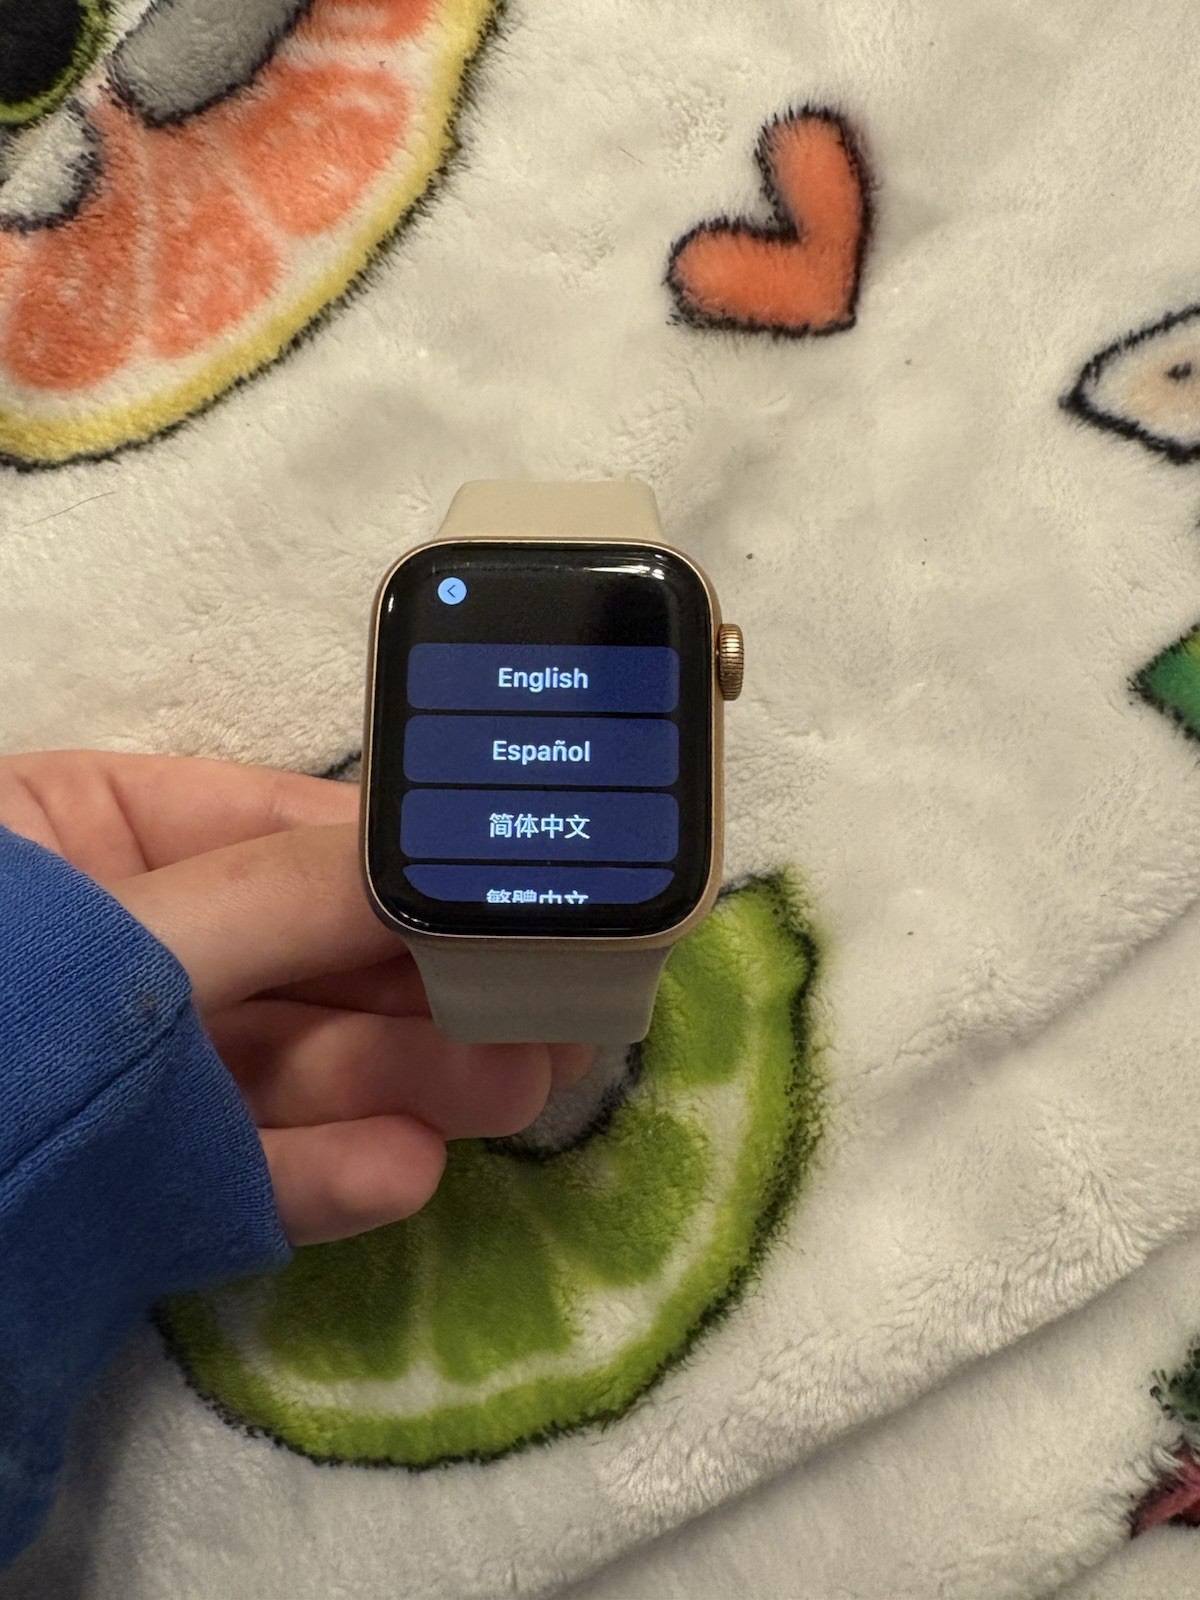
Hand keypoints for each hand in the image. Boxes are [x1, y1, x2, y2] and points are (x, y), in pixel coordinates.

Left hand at [0, 750, 590, 1245]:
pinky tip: (407, 1170)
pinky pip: (241, 1162)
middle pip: (312, 952)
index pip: (284, 827)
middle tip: (561, 1005)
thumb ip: (279, 897)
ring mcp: (137, 1064)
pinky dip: (321, 1170)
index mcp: (93, 835)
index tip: (519, 882)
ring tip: (523, 1087)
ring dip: (412, 1076)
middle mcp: (131, 942)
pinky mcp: (137, 1172)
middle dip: (434, 980)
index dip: (407, 857)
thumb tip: (445, 858)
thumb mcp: (116, 930)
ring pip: (296, 1061)